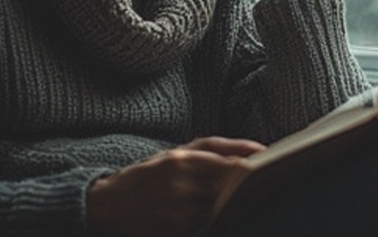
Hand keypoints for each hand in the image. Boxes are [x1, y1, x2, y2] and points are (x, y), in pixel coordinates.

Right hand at [86, 137, 264, 236]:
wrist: (107, 205)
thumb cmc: (147, 176)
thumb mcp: (175, 153)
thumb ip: (216, 149)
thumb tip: (259, 150)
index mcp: (182, 158)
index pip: (232, 165)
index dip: (254, 170)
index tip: (270, 169)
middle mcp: (182, 183)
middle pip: (231, 188)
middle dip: (246, 188)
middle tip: (263, 185)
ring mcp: (180, 210)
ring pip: (222, 208)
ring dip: (232, 206)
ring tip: (240, 201)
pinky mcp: (178, 231)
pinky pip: (208, 225)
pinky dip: (215, 220)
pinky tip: (215, 216)